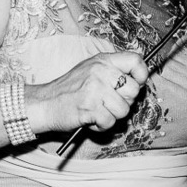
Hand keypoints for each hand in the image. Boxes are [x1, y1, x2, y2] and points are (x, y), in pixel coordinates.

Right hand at [27, 51, 148, 132]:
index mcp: (103, 60)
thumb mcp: (91, 70)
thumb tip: (139, 81)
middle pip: (134, 90)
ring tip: (97, 111)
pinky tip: (91, 119)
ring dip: (112, 116)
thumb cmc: (70, 90)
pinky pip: (110, 122)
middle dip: (124, 102)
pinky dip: (101, 126)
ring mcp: (94, 89)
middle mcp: (100, 71)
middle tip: (108, 103)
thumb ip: (113, 71)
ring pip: (124, 110)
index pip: (136, 61)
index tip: (136, 84)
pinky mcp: (89, 107)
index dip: (141, 75)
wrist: (44, 103)